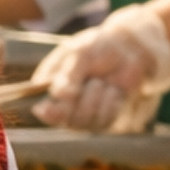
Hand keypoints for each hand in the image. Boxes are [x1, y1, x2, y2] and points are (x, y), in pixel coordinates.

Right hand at [30, 6, 169, 130]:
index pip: (43, 109)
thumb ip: (68, 75)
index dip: (50, 112)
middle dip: (82, 99)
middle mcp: (63, 105)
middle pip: (66, 120)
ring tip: (101, 81)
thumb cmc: (97, 48)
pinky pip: (104, 121)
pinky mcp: (102, 119)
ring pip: (86, 121)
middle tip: (93, 79)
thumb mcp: (80, 54)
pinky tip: (113, 89)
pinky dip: (111, 102)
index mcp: (50, 87)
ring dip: (97, 98)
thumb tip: (58, 96)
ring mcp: (82, 114)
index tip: (60, 102)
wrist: (126, 49)